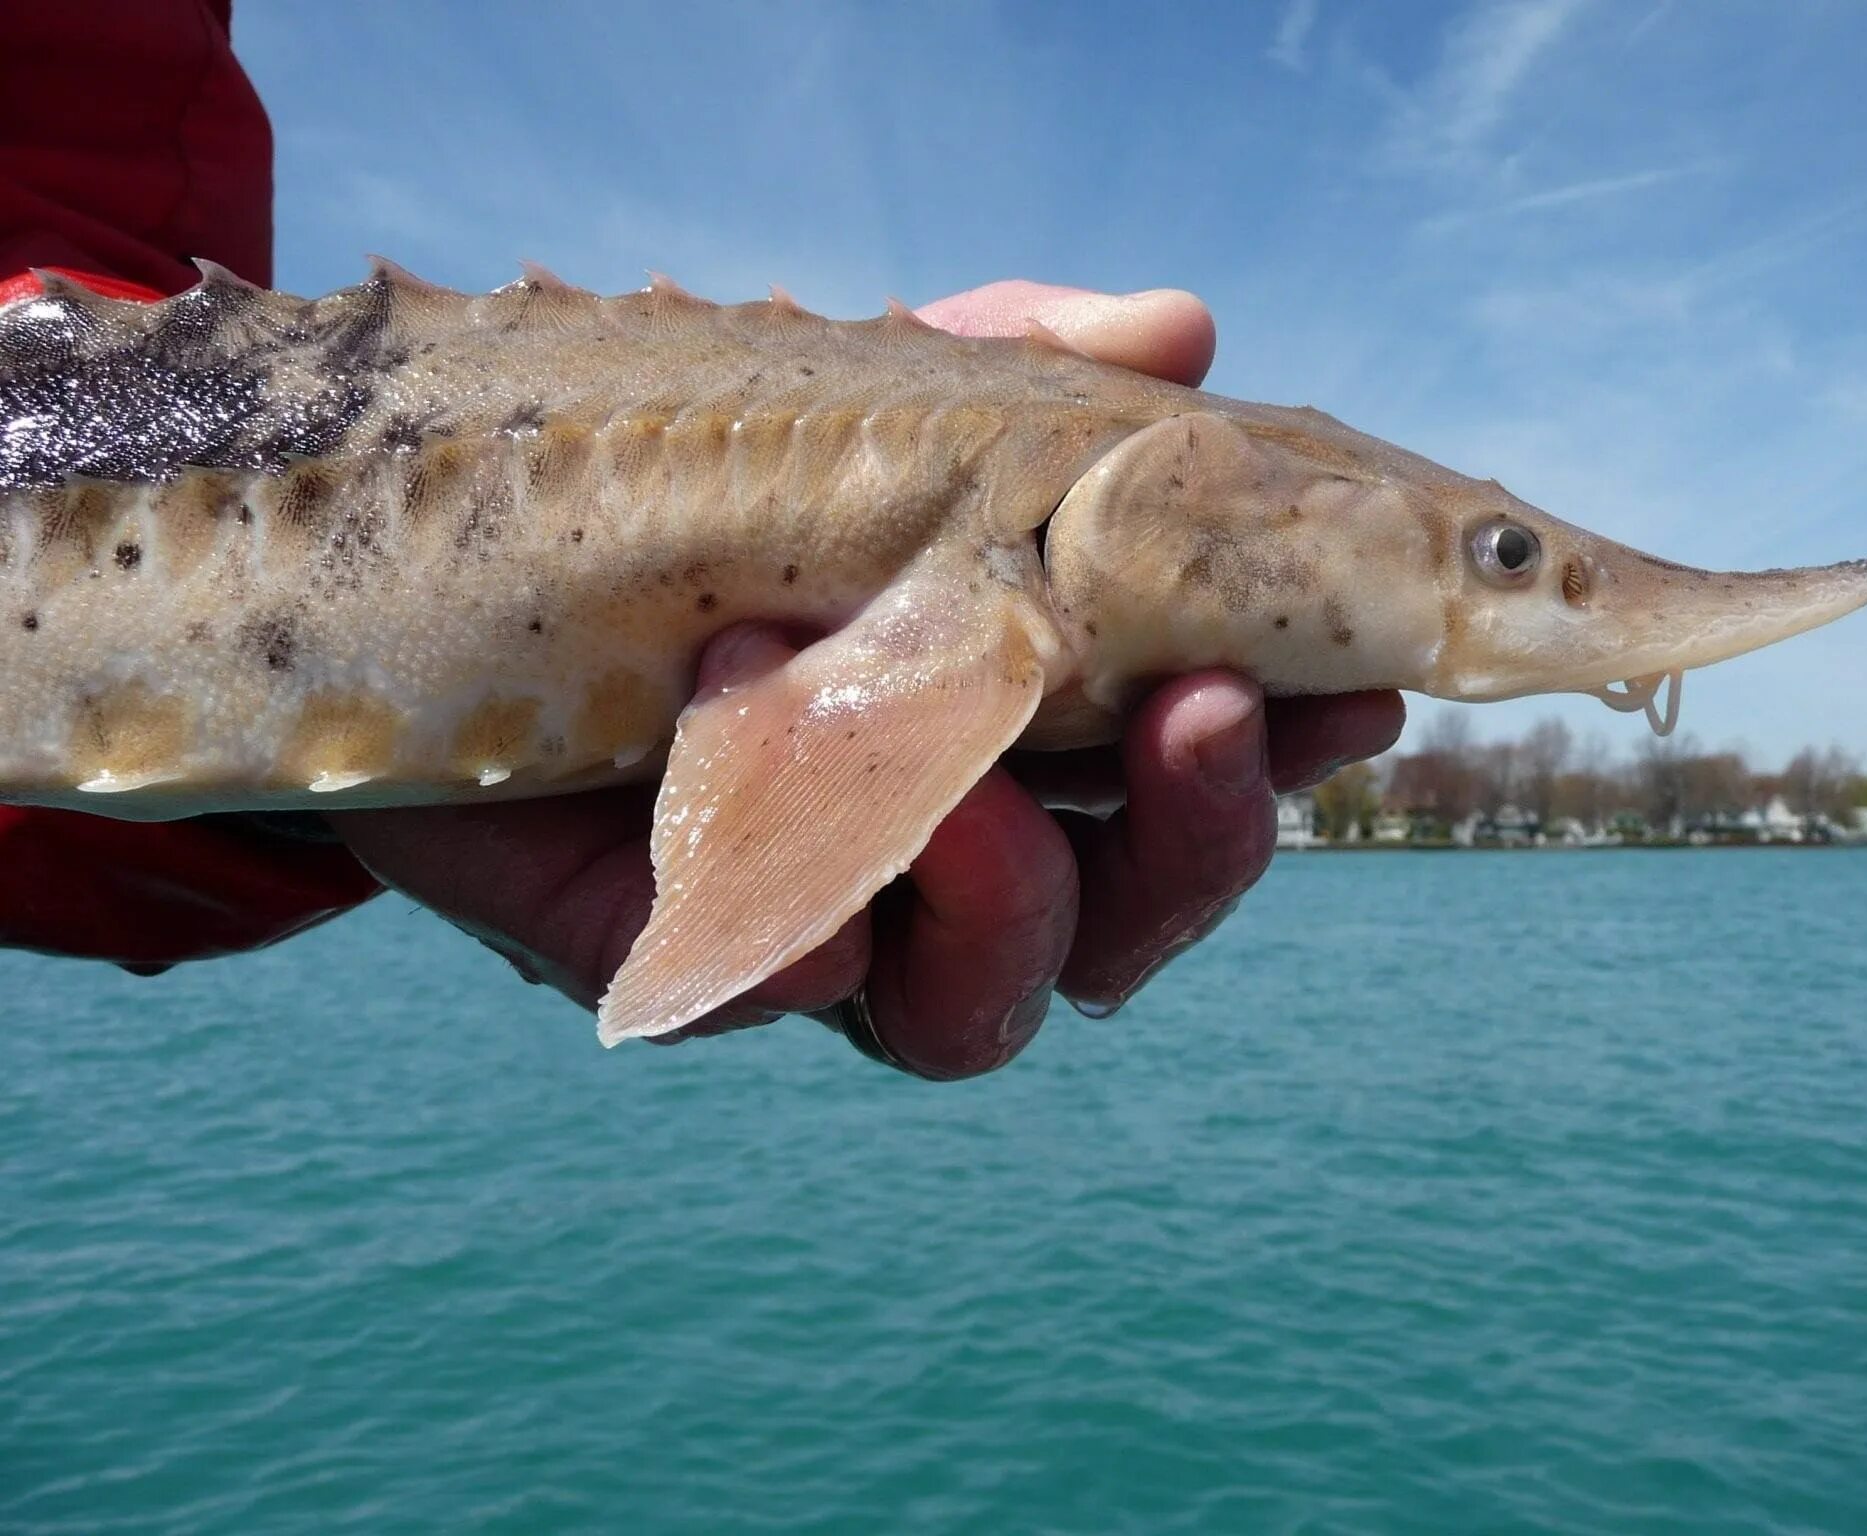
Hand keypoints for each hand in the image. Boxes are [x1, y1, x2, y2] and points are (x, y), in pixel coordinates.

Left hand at [329, 282, 1403, 1076]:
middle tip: (1208, 714)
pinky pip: (776, 983)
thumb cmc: (693, 480)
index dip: (1277, 764)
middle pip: (1123, 935)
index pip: (1184, 794)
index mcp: (1018, 744)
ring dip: (1010, 896)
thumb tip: (1179, 326)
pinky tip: (750, 718)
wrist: (447, 545)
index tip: (1354, 691)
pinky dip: (793, 880)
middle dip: (1195, 847)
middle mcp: (938, 860)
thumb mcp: (868, 402)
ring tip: (965, 776)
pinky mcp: (679, 956)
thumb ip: (1017, 370)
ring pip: (980, 1012)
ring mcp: (816, 926)